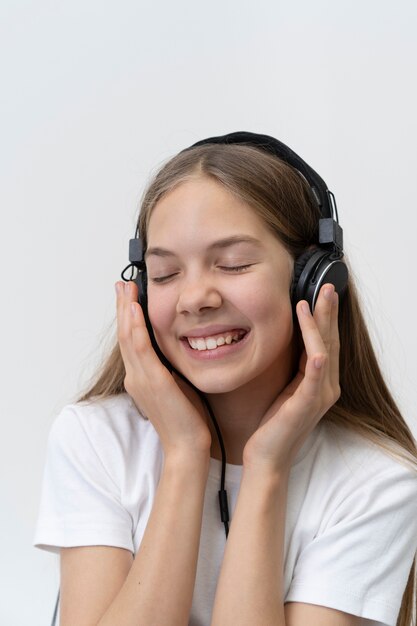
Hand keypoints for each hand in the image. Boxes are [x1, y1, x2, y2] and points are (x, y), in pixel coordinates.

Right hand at [115, 280, 211, 457]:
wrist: (187, 446)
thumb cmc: (187, 419)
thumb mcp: (177, 385)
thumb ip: (172, 367)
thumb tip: (180, 347)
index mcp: (140, 377)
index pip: (130, 340)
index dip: (127, 317)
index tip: (128, 296)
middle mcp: (136, 376)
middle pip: (124, 335)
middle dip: (122, 307)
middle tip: (122, 284)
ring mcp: (141, 379)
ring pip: (128, 338)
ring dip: (125, 311)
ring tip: (126, 289)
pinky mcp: (153, 382)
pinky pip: (140, 350)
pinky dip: (135, 329)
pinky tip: (134, 311)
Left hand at [242, 283, 340, 473]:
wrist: (266, 456)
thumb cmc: (271, 422)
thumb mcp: (283, 386)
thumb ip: (291, 365)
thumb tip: (282, 338)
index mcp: (320, 380)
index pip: (324, 341)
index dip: (323, 316)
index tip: (320, 292)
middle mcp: (326, 386)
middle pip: (330, 341)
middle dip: (328, 313)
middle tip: (327, 287)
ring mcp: (319, 395)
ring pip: (325, 351)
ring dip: (320, 325)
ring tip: (315, 301)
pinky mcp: (307, 405)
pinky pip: (315, 376)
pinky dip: (317, 357)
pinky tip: (317, 345)